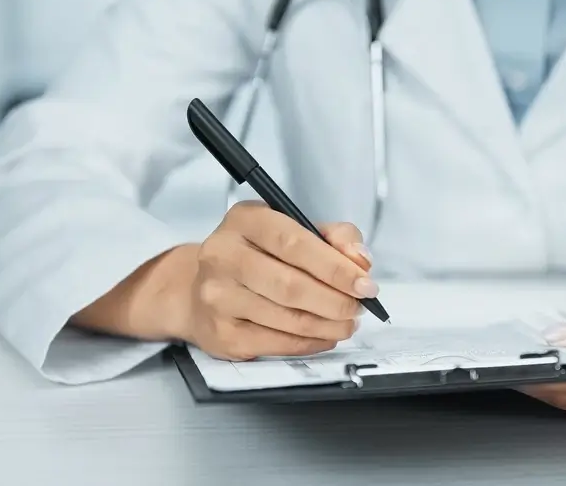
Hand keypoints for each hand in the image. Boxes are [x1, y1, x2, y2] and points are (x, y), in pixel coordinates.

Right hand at [183, 200, 378, 360]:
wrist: (201, 290)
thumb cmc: (259, 256)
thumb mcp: (295, 230)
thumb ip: (335, 238)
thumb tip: (360, 260)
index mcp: (245, 220)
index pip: (294, 243)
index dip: (335, 267)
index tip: (364, 284)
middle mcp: (222, 256)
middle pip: (290, 285)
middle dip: (335, 301)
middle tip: (359, 307)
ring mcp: (218, 297)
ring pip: (286, 319)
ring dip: (328, 325)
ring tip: (348, 322)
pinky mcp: (222, 333)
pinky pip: (277, 343)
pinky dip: (311, 343)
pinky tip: (326, 335)